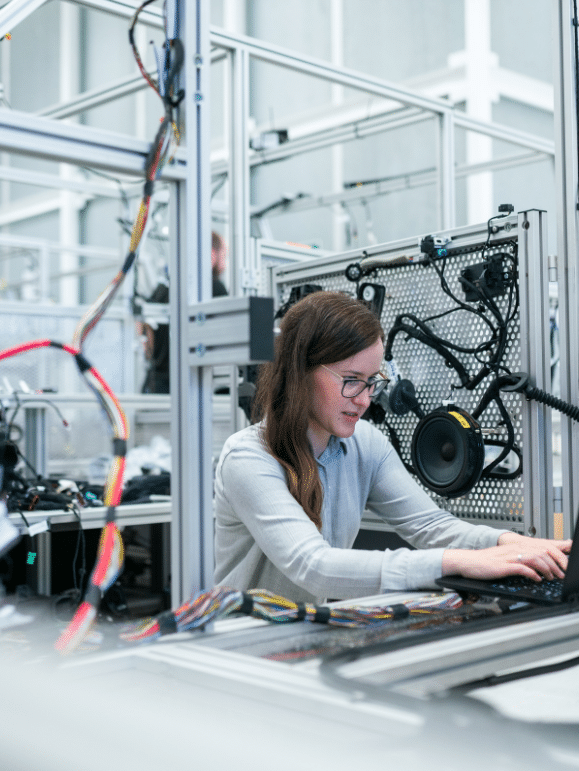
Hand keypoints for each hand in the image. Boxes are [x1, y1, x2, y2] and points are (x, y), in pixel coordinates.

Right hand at [442, 535, 570, 581]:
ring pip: (535, 558)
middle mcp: (514, 549)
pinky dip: (532, 574)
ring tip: (550, 577)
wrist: (467, 561)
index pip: (541, 546)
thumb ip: (520, 560)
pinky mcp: (503, 566)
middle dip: (555, 564)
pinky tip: (536, 579)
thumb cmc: (485, 562)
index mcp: (516, 546)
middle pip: (541, 552)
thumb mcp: (505, 558)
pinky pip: (522, 568)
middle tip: (559, 574)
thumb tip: (536, 567)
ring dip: (546, 569)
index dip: (555, 556)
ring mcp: (509, 557)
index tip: (562, 566)